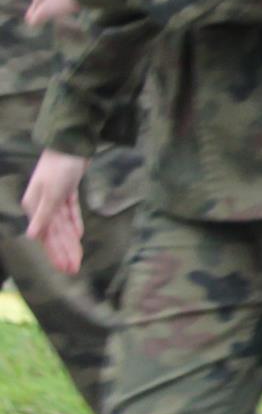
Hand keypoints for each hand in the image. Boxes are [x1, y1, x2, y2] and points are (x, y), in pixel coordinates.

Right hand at [19, 150, 85, 277]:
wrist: (70, 144)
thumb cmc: (59, 168)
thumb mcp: (52, 194)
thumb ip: (44, 216)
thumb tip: (32, 237)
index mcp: (35, 207)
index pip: (47, 237)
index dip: (56, 254)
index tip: (66, 269)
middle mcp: (42, 205)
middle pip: (56, 234)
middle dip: (64, 252)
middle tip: (74, 270)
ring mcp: (55, 197)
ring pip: (64, 225)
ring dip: (71, 241)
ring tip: (78, 257)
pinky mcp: (67, 190)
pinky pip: (70, 211)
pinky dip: (75, 223)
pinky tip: (78, 235)